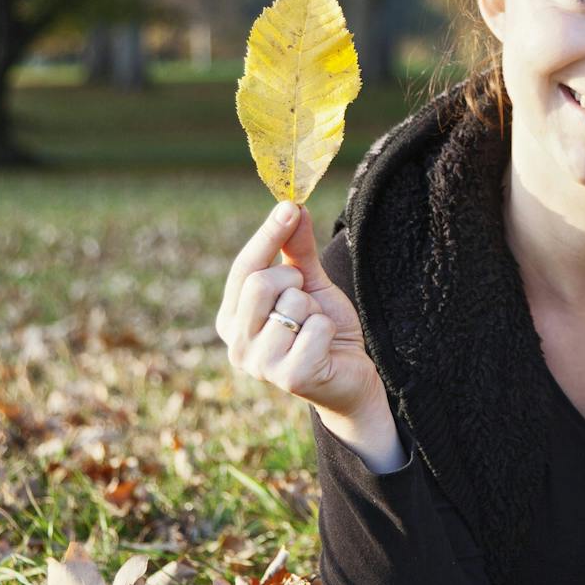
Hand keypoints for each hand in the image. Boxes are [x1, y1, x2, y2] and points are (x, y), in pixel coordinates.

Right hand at [214, 200, 384, 427]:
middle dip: (294, 282)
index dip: (267, 236)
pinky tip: (326, 348)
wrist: (351, 379)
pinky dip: (328, 330)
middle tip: (307, 299)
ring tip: (315, 331)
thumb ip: (297, 251)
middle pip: (259, 284)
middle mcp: (236, 344)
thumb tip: (292, 206)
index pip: (244, 269)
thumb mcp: (309, 285)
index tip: (290, 207)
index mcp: (232, 318)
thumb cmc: (323, 331)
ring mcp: (260, 365)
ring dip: (314, 311)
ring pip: (291, 306)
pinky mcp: (290, 378)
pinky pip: (315, 329)